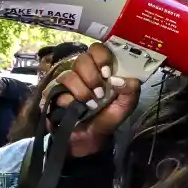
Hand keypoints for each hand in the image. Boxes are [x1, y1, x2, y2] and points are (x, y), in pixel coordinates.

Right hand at [52, 43, 140, 157]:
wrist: (90, 138)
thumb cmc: (108, 117)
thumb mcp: (126, 105)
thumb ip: (131, 90)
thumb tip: (119, 79)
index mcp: (103, 69)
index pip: (98, 49)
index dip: (101, 57)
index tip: (107, 72)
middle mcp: (85, 72)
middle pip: (82, 59)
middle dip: (92, 77)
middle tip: (100, 92)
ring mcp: (69, 82)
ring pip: (70, 75)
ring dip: (83, 91)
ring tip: (92, 104)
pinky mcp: (56, 93)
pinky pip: (59, 90)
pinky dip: (70, 101)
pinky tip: (78, 108)